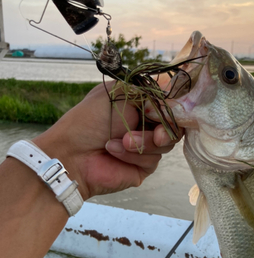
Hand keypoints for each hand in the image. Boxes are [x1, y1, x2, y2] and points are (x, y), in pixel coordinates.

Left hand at [33, 82, 182, 199]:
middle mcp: (147, 123)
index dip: (174, 105)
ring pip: (167, 143)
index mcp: (141, 103)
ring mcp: (147, 145)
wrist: (72, 153)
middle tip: (154, 132)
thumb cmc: (90, 119)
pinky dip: (134, 155)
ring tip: (119, 141)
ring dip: (142, 141)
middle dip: (163, 127)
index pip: (171, 102)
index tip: (164, 106)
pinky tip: (114, 151)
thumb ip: (151, 91)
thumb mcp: (121, 93)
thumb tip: (174, 95)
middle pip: (175, 124)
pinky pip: (154, 159)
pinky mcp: (144, 166)